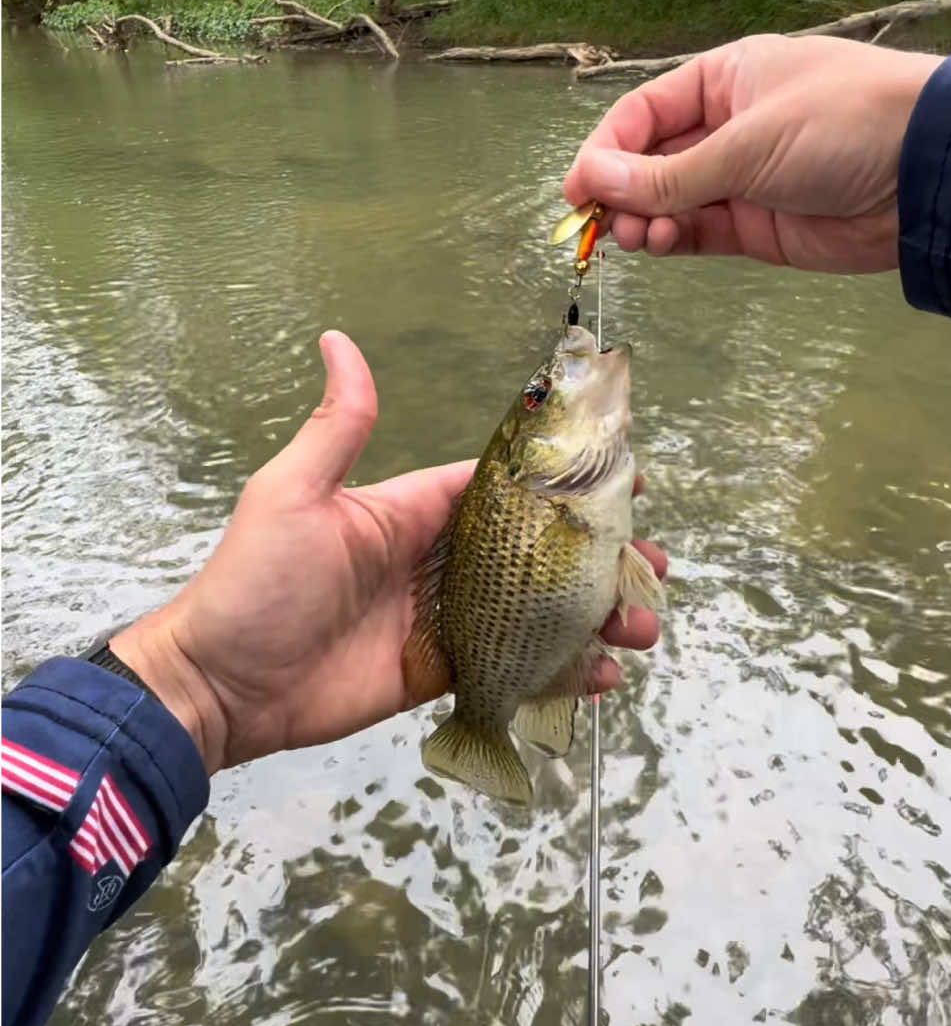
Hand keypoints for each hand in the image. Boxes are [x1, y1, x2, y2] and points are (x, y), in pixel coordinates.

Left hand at [113, 333, 666, 773]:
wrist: (223, 686)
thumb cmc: (257, 582)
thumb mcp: (293, 493)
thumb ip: (338, 425)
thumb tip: (337, 339)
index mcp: (414, 509)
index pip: (503, 487)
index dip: (564, 483)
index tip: (626, 478)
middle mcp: (440, 560)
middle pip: (537, 551)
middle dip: (597, 556)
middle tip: (652, 565)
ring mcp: (446, 619)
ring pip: (538, 610)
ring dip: (594, 615)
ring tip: (641, 625)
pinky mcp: (444, 673)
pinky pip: (515, 666)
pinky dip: (561, 671)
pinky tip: (600, 677)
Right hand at [565, 34, 942, 272]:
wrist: (926, 176)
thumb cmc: (841, 124)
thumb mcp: (746, 144)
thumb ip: (667, 174)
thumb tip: (589, 182)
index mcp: (723, 80)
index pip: (641, 114)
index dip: (603, 151)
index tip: (575, 191)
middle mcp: (725, 127)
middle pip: (649, 161)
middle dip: (619, 191)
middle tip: (598, 224)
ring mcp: (740, 178)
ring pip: (668, 201)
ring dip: (643, 219)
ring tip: (635, 236)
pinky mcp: (756, 225)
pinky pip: (697, 231)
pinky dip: (672, 239)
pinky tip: (657, 243)